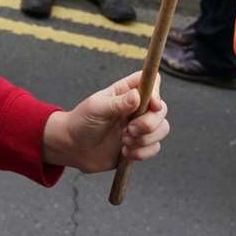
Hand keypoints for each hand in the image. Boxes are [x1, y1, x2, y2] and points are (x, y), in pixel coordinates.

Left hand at [42, 71, 169, 172]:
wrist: (73, 148)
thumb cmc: (81, 122)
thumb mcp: (96, 108)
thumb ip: (117, 103)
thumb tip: (137, 96)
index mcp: (126, 92)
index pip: (152, 83)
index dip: (157, 93)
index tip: (153, 105)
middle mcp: (137, 108)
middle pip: (162, 110)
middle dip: (150, 123)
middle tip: (130, 130)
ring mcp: (139, 127)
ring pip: (162, 129)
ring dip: (146, 139)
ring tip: (124, 141)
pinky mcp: (139, 145)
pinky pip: (155, 148)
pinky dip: (142, 152)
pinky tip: (125, 152)